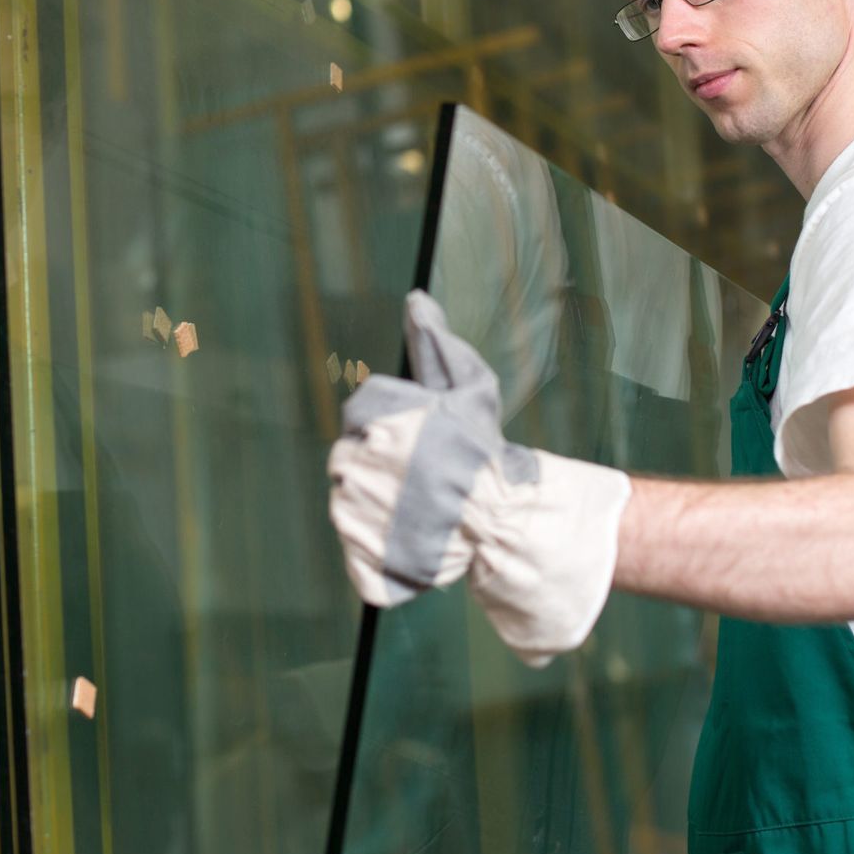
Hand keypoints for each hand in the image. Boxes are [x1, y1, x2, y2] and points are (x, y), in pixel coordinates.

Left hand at [327, 291, 632, 665]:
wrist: (504, 520)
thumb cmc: (485, 451)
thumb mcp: (468, 386)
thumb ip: (436, 342)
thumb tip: (415, 299)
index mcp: (375, 420)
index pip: (359, 418)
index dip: (391, 431)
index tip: (419, 446)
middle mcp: (357, 463)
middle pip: (349, 460)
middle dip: (381, 467)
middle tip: (422, 480)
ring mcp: (353, 513)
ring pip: (350, 503)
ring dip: (378, 505)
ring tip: (420, 509)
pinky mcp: (359, 554)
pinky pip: (355, 548)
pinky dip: (379, 545)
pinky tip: (412, 536)